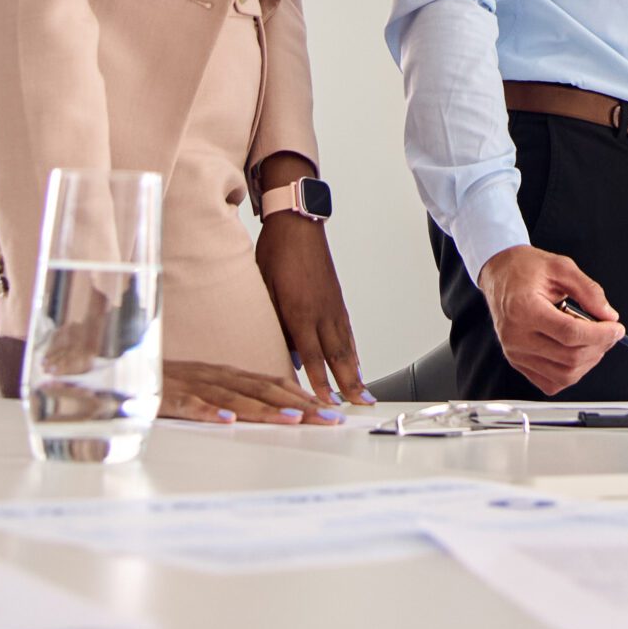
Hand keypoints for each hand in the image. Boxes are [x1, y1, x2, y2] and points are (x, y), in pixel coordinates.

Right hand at [159, 360, 346, 424]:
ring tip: (294, 419)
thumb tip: (268, 411)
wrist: (128, 371)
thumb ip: (236, 396)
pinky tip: (228, 421)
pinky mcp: (171, 398)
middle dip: (300, 404)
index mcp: (230, 375)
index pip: (274, 384)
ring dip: (267, 409)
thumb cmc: (170, 384)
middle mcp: (219, 377)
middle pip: (265, 390)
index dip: (304, 396)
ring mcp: (196, 386)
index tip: (330, 409)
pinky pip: (194, 406)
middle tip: (328, 417)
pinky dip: (212, 412)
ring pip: (237, 397)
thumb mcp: (208, 389)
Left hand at [255, 212, 370, 404]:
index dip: (319, 383)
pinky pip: (347, 330)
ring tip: (363, 392)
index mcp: (300, 311)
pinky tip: (355, 360)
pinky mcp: (337, 297)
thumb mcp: (264, 290)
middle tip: (359, 405)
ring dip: (355, 370)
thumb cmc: (276, 253)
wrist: (297, 223)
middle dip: (348, 383)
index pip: (311, 356)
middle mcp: (321, 311)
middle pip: (338, 355)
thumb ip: (275, 325)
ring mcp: (332, 304)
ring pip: (347, 344)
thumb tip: (284, 354)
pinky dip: (354, 349)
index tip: (326, 404)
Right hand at [478, 245, 624, 394]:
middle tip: (610, 332)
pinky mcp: (518, 363)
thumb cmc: (525, 268)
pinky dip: (570, 373)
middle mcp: (517, 337)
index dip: (600, 334)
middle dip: (599, 347)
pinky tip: (578, 353)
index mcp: (525, 309)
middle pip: (569, 357)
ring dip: (588, 362)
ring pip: (562, 376)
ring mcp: (516, 354)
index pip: (570, 333)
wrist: (500, 275)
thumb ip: (588, 291)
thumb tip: (609, 315)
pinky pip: (549, 382)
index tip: (616, 328)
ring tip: (594, 341)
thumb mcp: (561, 267)